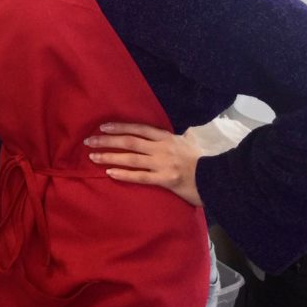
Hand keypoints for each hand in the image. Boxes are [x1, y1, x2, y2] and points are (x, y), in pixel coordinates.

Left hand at [85, 122, 202, 206]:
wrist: (218, 178)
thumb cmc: (201, 161)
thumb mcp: (185, 143)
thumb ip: (170, 138)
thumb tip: (156, 134)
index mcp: (166, 137)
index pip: (138, 128)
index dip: (119, 127)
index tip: (102, 127)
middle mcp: (162, 148)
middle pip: (129, 142)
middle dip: (107, 141)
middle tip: (89, 141)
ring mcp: (163, 164)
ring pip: (131, 158)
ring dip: (110, 156)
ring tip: (93, 156)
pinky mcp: (165, 180)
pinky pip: (140, 176)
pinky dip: (124, 174)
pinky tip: (109, 173)